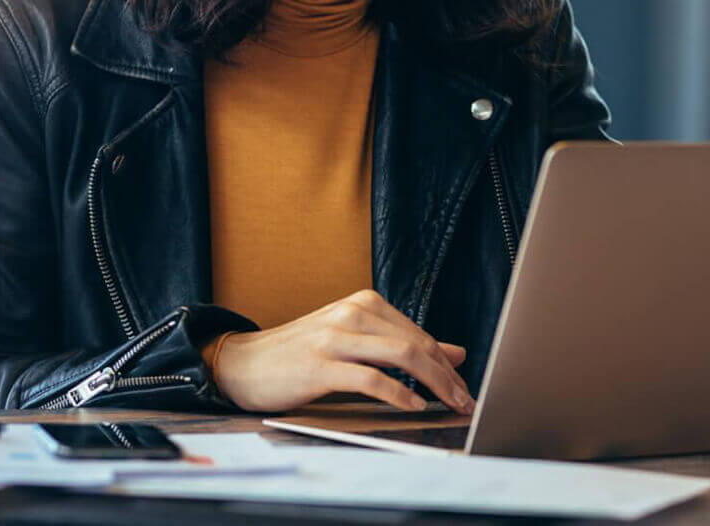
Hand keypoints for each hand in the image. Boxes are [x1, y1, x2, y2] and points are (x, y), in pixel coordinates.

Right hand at [211, 289, 473, 413]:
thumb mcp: (355, 341)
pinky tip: (413, 406)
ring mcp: (336, 337)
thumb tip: (456, 353)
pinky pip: (371, 379)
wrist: (242, 362)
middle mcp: (353, 313)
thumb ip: (402, 344)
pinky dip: (398, 394)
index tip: (464, 387)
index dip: (447, 363)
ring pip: (402, 356)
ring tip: (449, 404)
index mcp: (364, 304)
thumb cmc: (301, 354)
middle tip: (466, 400)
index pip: (419, 334)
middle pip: (417, 344)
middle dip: (448, 375)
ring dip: (434, 383)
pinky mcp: (320, 365)